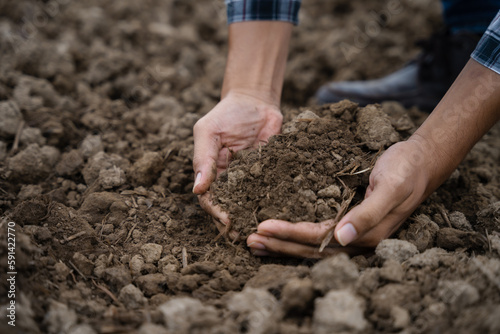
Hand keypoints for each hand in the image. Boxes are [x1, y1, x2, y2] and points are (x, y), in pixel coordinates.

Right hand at [193, 91, 281, 237]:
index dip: (216, 212)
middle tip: (244, 237)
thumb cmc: (226, 114)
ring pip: (250, 203)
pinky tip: (280, 213)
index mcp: (212, 173)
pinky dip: (272, 203)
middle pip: (229, 206)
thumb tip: (197, 189)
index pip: (209, 199)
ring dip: (252, 217)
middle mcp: (231, 180)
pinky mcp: (271, 173)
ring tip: (260, 233)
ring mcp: (251, 178)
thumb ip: (203, 159)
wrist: (256, 101)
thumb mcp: (208, 132)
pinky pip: (271, 190)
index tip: (226, 221)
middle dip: (234, 222)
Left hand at [247, 139, 440, 257]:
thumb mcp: (391, 187)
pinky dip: (297, 235)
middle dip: (280, 245)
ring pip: (313, 245)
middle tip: (249, 240)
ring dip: (284, 244)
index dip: (290, 235)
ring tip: (257, 242)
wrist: (420, 161)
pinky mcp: (350, 222)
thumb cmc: (406, 171)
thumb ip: (369, 213)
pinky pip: (319, 233)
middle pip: (312, 248)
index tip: (263, 228)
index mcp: (367, 235)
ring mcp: (354, 233)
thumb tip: (343, 238)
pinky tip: (281, 232)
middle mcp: (358, 239)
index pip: (320, 239)